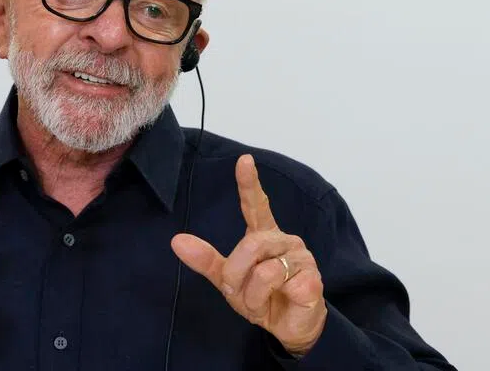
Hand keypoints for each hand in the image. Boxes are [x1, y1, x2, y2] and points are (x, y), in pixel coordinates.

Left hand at [171, 155, 326, 356]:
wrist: (289, 329)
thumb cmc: (262, 299)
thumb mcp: (229, 281)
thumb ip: (207, 260)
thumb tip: (177, 241)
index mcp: (264, 236)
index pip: (257, 205)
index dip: (249, 183)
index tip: (244, 160)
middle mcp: (284, 240)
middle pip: (251, 244)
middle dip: (236, 273)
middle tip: (237, 291)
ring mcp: (301, 258)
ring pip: (264, 270)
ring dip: (252, 293)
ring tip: (259, 301)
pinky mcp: (312, 279)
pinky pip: (280, 285)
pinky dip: (269, 299)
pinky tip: (282, 300)